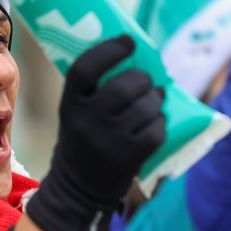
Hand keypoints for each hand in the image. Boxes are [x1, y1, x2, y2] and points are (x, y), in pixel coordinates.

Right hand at [26, 35, 166, 230]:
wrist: (78, 189)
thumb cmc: (82, 141)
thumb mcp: (76, 113)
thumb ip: (95, 90)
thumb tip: (134, 56)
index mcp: (70, 104)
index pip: (86, 67)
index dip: (110, 50)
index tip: (129, 41)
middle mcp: (87, 121)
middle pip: (124, 86)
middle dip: (143, 79)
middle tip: (146, 80)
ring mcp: (109, 141)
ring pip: (146, 108)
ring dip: (156, 100)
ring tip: (155, 100)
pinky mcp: (129, 158)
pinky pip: (156, 130)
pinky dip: (161, 123)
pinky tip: (156, 122)